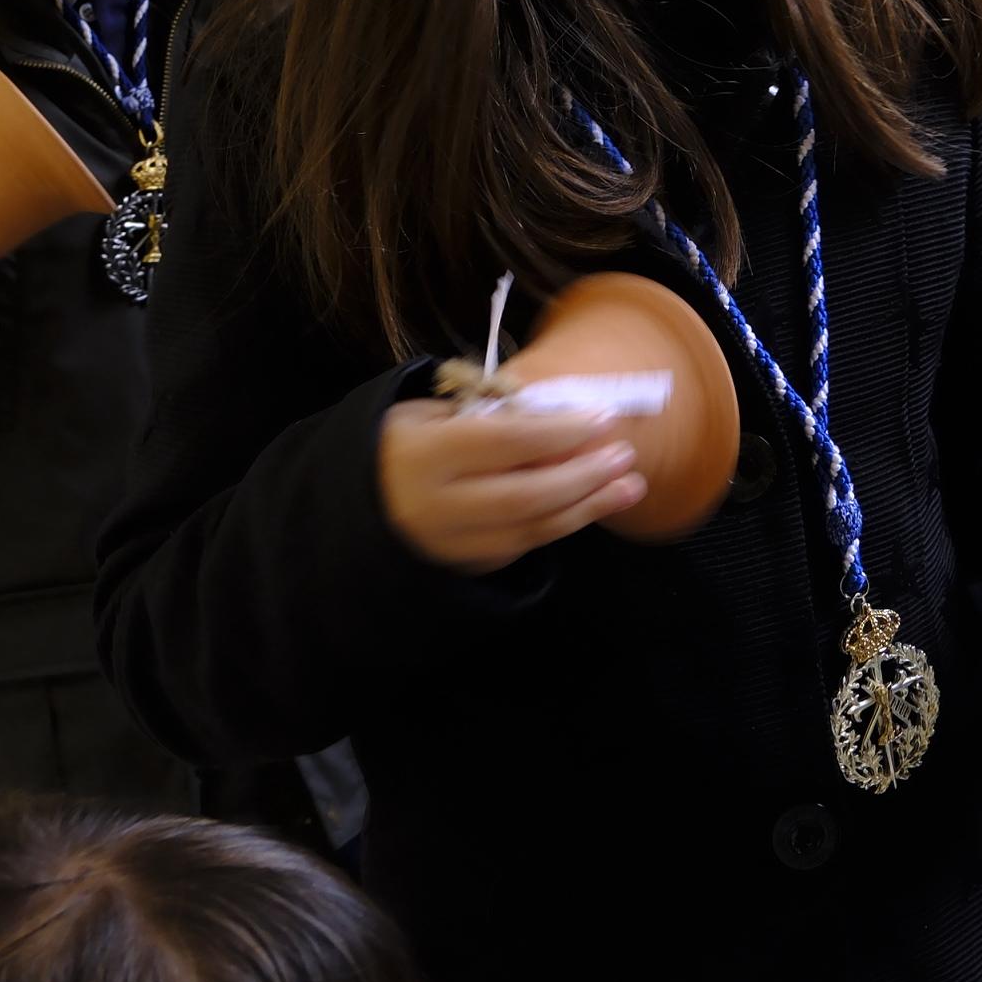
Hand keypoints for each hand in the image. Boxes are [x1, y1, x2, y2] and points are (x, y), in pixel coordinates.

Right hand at [378, 393, 641, 572]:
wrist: (351, 506)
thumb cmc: (399, 444)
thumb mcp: (429, 413)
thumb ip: (488, 416)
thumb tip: (560, 417)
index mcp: (425, 454)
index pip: (508, 442)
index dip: (562, 431)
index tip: (604, 419)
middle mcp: (437, 506)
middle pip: (528, 494)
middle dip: (585, 474)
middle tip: (625, 455)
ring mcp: (450, 545)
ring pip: (532, 529)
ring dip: (588, 507)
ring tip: (629, 486)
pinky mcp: (462, 568)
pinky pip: (521, 546)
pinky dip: (560, 524)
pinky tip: (589, 505)